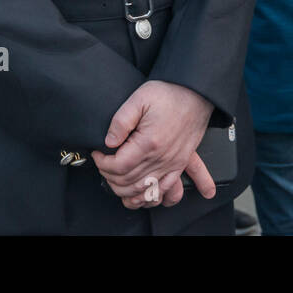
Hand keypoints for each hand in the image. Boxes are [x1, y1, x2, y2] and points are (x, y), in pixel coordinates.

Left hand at [91, 80, 214, 207]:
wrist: (195, 93)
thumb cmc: (169, 94)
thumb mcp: (139, 98)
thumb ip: (120, 121)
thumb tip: (108, 142)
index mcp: (150, 142)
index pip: (118, 166)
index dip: (102, 163)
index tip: (98, 154)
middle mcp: (162, 158)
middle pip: (128, 182)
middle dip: (109, 177)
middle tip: (103, 164)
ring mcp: (172, 164)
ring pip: (143, 191)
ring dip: (124, 191)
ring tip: (114, 180)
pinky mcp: (179, 165)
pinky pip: (164, 192)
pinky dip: (149, 198)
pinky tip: (139, 196)